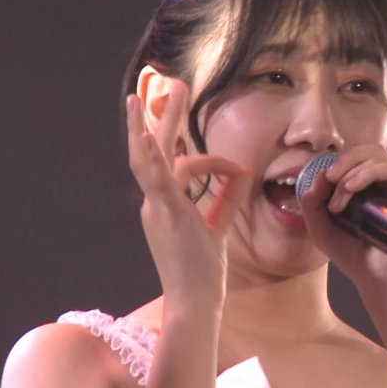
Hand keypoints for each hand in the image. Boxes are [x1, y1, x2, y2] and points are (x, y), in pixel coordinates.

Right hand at [126, 83, 252, 312]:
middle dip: (160, 116)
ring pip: (148, 158)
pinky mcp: (166, 213)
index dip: (211, 159)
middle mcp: (154, 202)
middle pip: (154, 150)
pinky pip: (155, 178)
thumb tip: (244, 171)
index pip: (181, 166)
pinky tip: (142, 130)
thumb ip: (228, 198)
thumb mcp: (218, 227)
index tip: (238, 168)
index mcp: (164, 205)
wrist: (195, 304)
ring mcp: (157, 207)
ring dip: (150, 123)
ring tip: (149, 93)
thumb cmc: (203, 273)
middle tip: (167, 83)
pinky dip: (148, 153)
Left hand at [299, 144, 386, 288]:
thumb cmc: (354, 256)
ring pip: (377, 155)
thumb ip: (313, 202)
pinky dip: (365, 174)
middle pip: (367, 150)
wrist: (378, 279)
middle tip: (327, 179)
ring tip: (339, 198)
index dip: (336, 163)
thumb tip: (318, 175)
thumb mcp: (322, 228)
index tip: (320, 182)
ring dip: (350, 171)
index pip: (356, 158)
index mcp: (371, 187)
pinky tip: (350, 189)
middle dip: (343, 161)